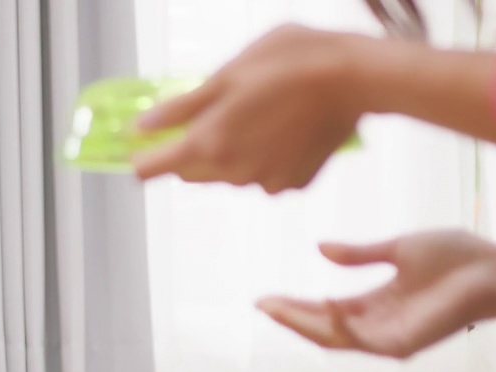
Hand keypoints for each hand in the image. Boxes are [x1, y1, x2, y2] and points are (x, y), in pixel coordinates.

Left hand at [132, 24, 371, 193]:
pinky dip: (266, 156)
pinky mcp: (294, 183)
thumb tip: (141, 128)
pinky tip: (285, 126)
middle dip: (191, 149)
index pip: (153, 168)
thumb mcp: (226, 74)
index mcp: (207, 144)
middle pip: (191, 172)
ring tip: (259, 110)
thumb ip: (180, 107)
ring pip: (230, 173)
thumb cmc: (288, 63)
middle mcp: (232, 173)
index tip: (143, 145)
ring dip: (232, 151)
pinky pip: (265, 175)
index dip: (144, 157)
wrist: (354, 78)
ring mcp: (265, 183)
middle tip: (216, 111)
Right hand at [256, 231, 495, 358]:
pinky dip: (340, 327)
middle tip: (261, 304)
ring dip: (304, 324)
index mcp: (377, 304)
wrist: (494, 270)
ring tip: (276, 308)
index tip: (266, 296)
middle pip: (323, 328)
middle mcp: (380, 325)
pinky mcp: (404, 344)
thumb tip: (320, 249)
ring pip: (335, 339)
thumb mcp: (397, 248)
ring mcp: (391, 338)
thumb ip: (359, 253)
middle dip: (291, 317)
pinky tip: (323, 306)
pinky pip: (362, 341)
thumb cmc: (457, 258)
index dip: (296, 304)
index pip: (326, 309)